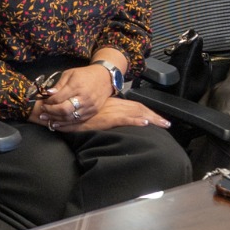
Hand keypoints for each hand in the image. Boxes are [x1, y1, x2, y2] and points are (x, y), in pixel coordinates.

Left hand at [35, 63, 115, 125]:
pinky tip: (57, 123)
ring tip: (46, 119)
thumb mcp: (69, 74)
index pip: (59, 98)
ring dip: (56, 119)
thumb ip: (59, 85)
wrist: (105, 78)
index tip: (43, 102)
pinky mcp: (93, 112)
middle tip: (43, 112)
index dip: (49, 102)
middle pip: (64, 110)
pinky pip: (78, 121)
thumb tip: (47, 93)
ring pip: (71, 118)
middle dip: (51, 112)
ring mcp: (90, 106)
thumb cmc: (85, 74)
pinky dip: (66, 123)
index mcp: (76, 86)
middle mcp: (84, 98)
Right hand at [47, 96, 170, 133]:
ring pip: (136, 112)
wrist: (61, 109)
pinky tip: (145, 124)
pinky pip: (124, 118)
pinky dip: (135, 121)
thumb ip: (96, 116)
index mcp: (111, 104)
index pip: (132, 106)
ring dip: (151, 118)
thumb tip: (103, 119)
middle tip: (168, 124)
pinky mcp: (107, 118)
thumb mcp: (88, 115)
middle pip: (138, 109)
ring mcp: (110, 111)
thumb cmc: (72, 113)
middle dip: (154, 116)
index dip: (146, 112)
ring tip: (164, 125)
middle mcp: (113, 106)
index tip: (157, 118)